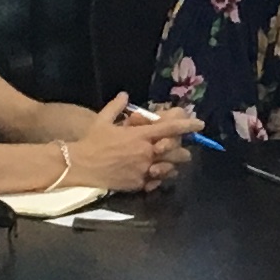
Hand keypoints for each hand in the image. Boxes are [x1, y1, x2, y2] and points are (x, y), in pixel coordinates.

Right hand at [63, 96, 187, 193]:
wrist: (80, 166)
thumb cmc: (91, 142)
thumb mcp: (102, 120)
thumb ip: (116, 107)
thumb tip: (124, 94)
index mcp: (140, 135)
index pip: (170, 128)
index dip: (188, 125)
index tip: (200, 124)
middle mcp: (146, 152)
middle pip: (176, 152)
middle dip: (182, 151)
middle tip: (182, 150)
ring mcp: (143, 170)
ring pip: (170, 169)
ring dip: (172, 166)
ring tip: (169, 164)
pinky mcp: (138, 184)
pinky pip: (156, 182)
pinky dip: (158, 178)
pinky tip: (154, 175)